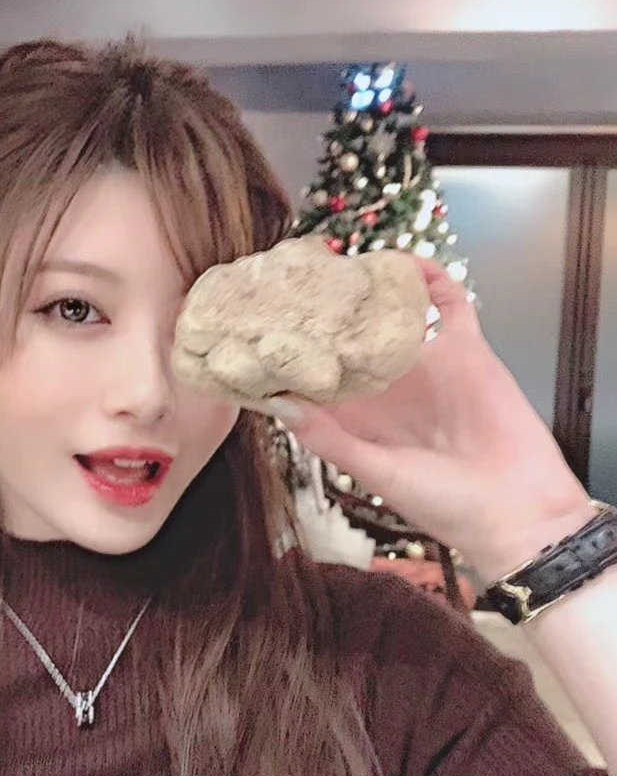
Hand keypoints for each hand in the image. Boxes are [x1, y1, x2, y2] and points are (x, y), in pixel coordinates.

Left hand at [265, 254, 589, 566]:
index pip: (311, 377)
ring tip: (338, 263)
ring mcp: (424, 366)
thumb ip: (328, 438)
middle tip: (291, 278)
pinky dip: (428, 279)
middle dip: (320, 311)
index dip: (288, 354)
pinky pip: (447, 304)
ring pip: (389, 314)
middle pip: (345, 338)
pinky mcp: (465, 350)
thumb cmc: (446, 507)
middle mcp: (386, 389)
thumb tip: (279, 402)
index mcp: (356, 419)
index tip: (257, 328)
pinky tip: (403, 263)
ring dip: (367, 290)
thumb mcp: (377, 473)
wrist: (518, 512)